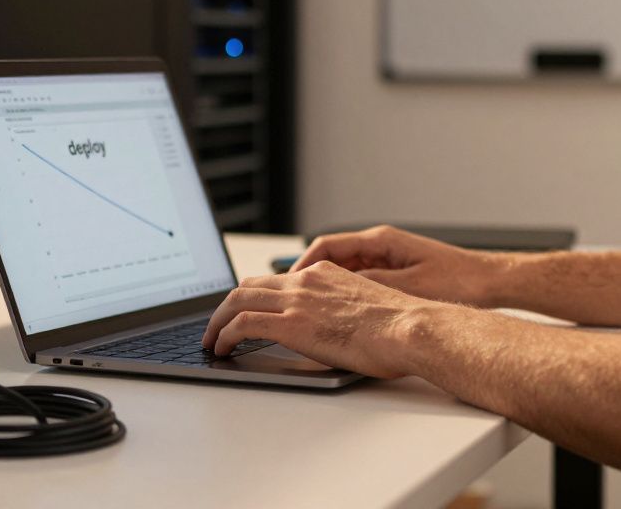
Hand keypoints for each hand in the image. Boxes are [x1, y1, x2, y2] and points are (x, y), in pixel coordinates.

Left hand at [200, 261, 432, 377]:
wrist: (409, 329)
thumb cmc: (399, 328)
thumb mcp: (362, 308)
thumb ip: (337, 311)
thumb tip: (326, 331)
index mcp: (323, 273)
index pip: (274, 279)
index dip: (250, 295)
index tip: (241, 311)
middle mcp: (305, 280)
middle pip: (248, 286)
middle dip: (225, 307)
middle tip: (216, 326)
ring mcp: (296, 299)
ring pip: (237, 301)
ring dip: (217, 322)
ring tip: (211, 341)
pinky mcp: (291, 323)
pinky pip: (242, 324)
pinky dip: (225, 335)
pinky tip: (222, 349)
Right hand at [291, 225, 505, 306]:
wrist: (489, 281)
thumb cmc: (456, 280)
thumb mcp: (406, 286)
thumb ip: (369, 285)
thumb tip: (334, 291)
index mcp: (380, 240)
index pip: (326, 246)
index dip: (303, 265)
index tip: (288, 282)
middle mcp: (381, 245)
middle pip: (332, 258)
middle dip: (309, 278)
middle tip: (291, 298)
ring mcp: (389, 258)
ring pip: (345, 271)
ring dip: (328, 288)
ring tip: (312, 310)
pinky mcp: (397, 273)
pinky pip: (361, 281)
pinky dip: (348, 294)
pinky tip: (342, 314)